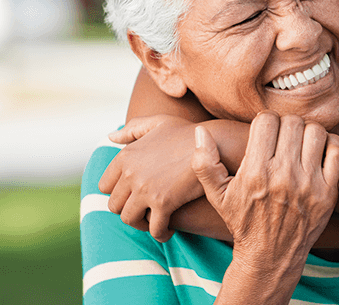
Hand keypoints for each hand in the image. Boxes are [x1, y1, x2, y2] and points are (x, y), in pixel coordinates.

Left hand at [99, 115, 201, 241]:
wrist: (215, 144)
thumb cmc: (189, 133)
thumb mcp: (159, 122)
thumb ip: (133, 129)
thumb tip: (111, 137)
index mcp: (125, 156)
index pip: (104, 186)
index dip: (117, 194)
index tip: (130, 197)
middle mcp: (130, 174)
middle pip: (114, 206)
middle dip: (128, 211)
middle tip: (144, 212)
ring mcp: (145, 190)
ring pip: (130, 219)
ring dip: (141, 225)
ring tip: (154, 223)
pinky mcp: (164, 203)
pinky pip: (154, 228)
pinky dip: (160, 233)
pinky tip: (168, 231)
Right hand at [192, 112, 338, 260]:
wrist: (271, 254)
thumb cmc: (243, 220)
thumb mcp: (217, 195)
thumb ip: (204, 163)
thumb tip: (200, 131)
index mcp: (256, 172)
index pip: (266, 121)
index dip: (265, 121)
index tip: (265, 131)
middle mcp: (284, 176)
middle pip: (293, 123)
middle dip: (287, 124)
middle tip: (284, 135)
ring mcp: (309, 184)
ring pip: (316, 132)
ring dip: (309, 131)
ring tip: (302, 141)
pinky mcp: (328, 192)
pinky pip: (338, 153)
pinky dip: (332, 144)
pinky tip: (321, 150)